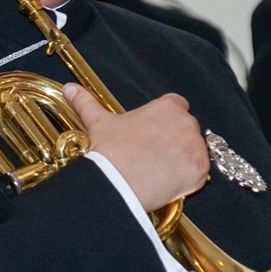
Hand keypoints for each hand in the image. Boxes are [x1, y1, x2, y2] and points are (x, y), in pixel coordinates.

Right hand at [64, 84, 208, 211]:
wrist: (116, 183)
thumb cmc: (110, 150)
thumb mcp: (98, 122)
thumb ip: (86, 102)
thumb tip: (69, 88)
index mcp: (167, 108)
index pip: (176, 105)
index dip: (164, 119)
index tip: (153, 131)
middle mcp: (186, 124)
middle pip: (186, 129)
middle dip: (174, 139)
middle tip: (152, 153)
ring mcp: (195, 148)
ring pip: (194, 150)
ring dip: (182, 158)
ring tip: (158, 169)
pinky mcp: (200, 170)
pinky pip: (200, 173)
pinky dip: (188, 178)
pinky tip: (167, 181)